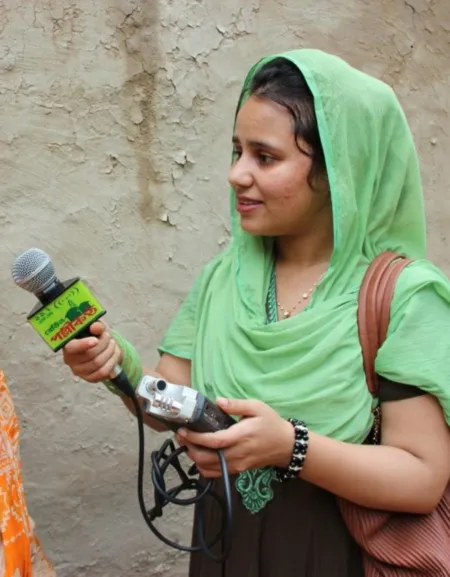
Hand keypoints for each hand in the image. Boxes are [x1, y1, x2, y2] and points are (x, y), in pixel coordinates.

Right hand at [62, 321, 121, 382]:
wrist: (103, 346)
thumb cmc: (95, 334)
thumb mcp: (96, 325)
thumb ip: (96, 325)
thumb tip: (96, 327)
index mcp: (67, 344)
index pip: (72, 347)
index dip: (83, 344)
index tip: (95, 340)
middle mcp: (70, 359)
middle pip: (90, 354)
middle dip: (104, 343)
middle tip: (108, 336)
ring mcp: (79, 371)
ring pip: (98, 363)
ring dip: (110, 351)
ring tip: (112, 344)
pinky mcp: (89, 378)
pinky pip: (103, 372)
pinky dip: (112, 361)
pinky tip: (114, 354)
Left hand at [176, 398, 293, 477]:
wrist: (286, 445)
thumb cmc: (271, 423)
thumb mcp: (257, 407)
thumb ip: (236, 404)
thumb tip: (218, 401)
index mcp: (241, 436)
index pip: (213, 441)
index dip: (195, 438)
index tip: (183, 430)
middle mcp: (237, 454)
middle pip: (206, 458)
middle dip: (189, 448)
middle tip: (181, 436)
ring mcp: (237, 465)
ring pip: (208, 468)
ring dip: (194, 458)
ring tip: (188, 443)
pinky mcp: (237, 471)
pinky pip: (214, 473)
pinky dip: (203, 466)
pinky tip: (200, 453)